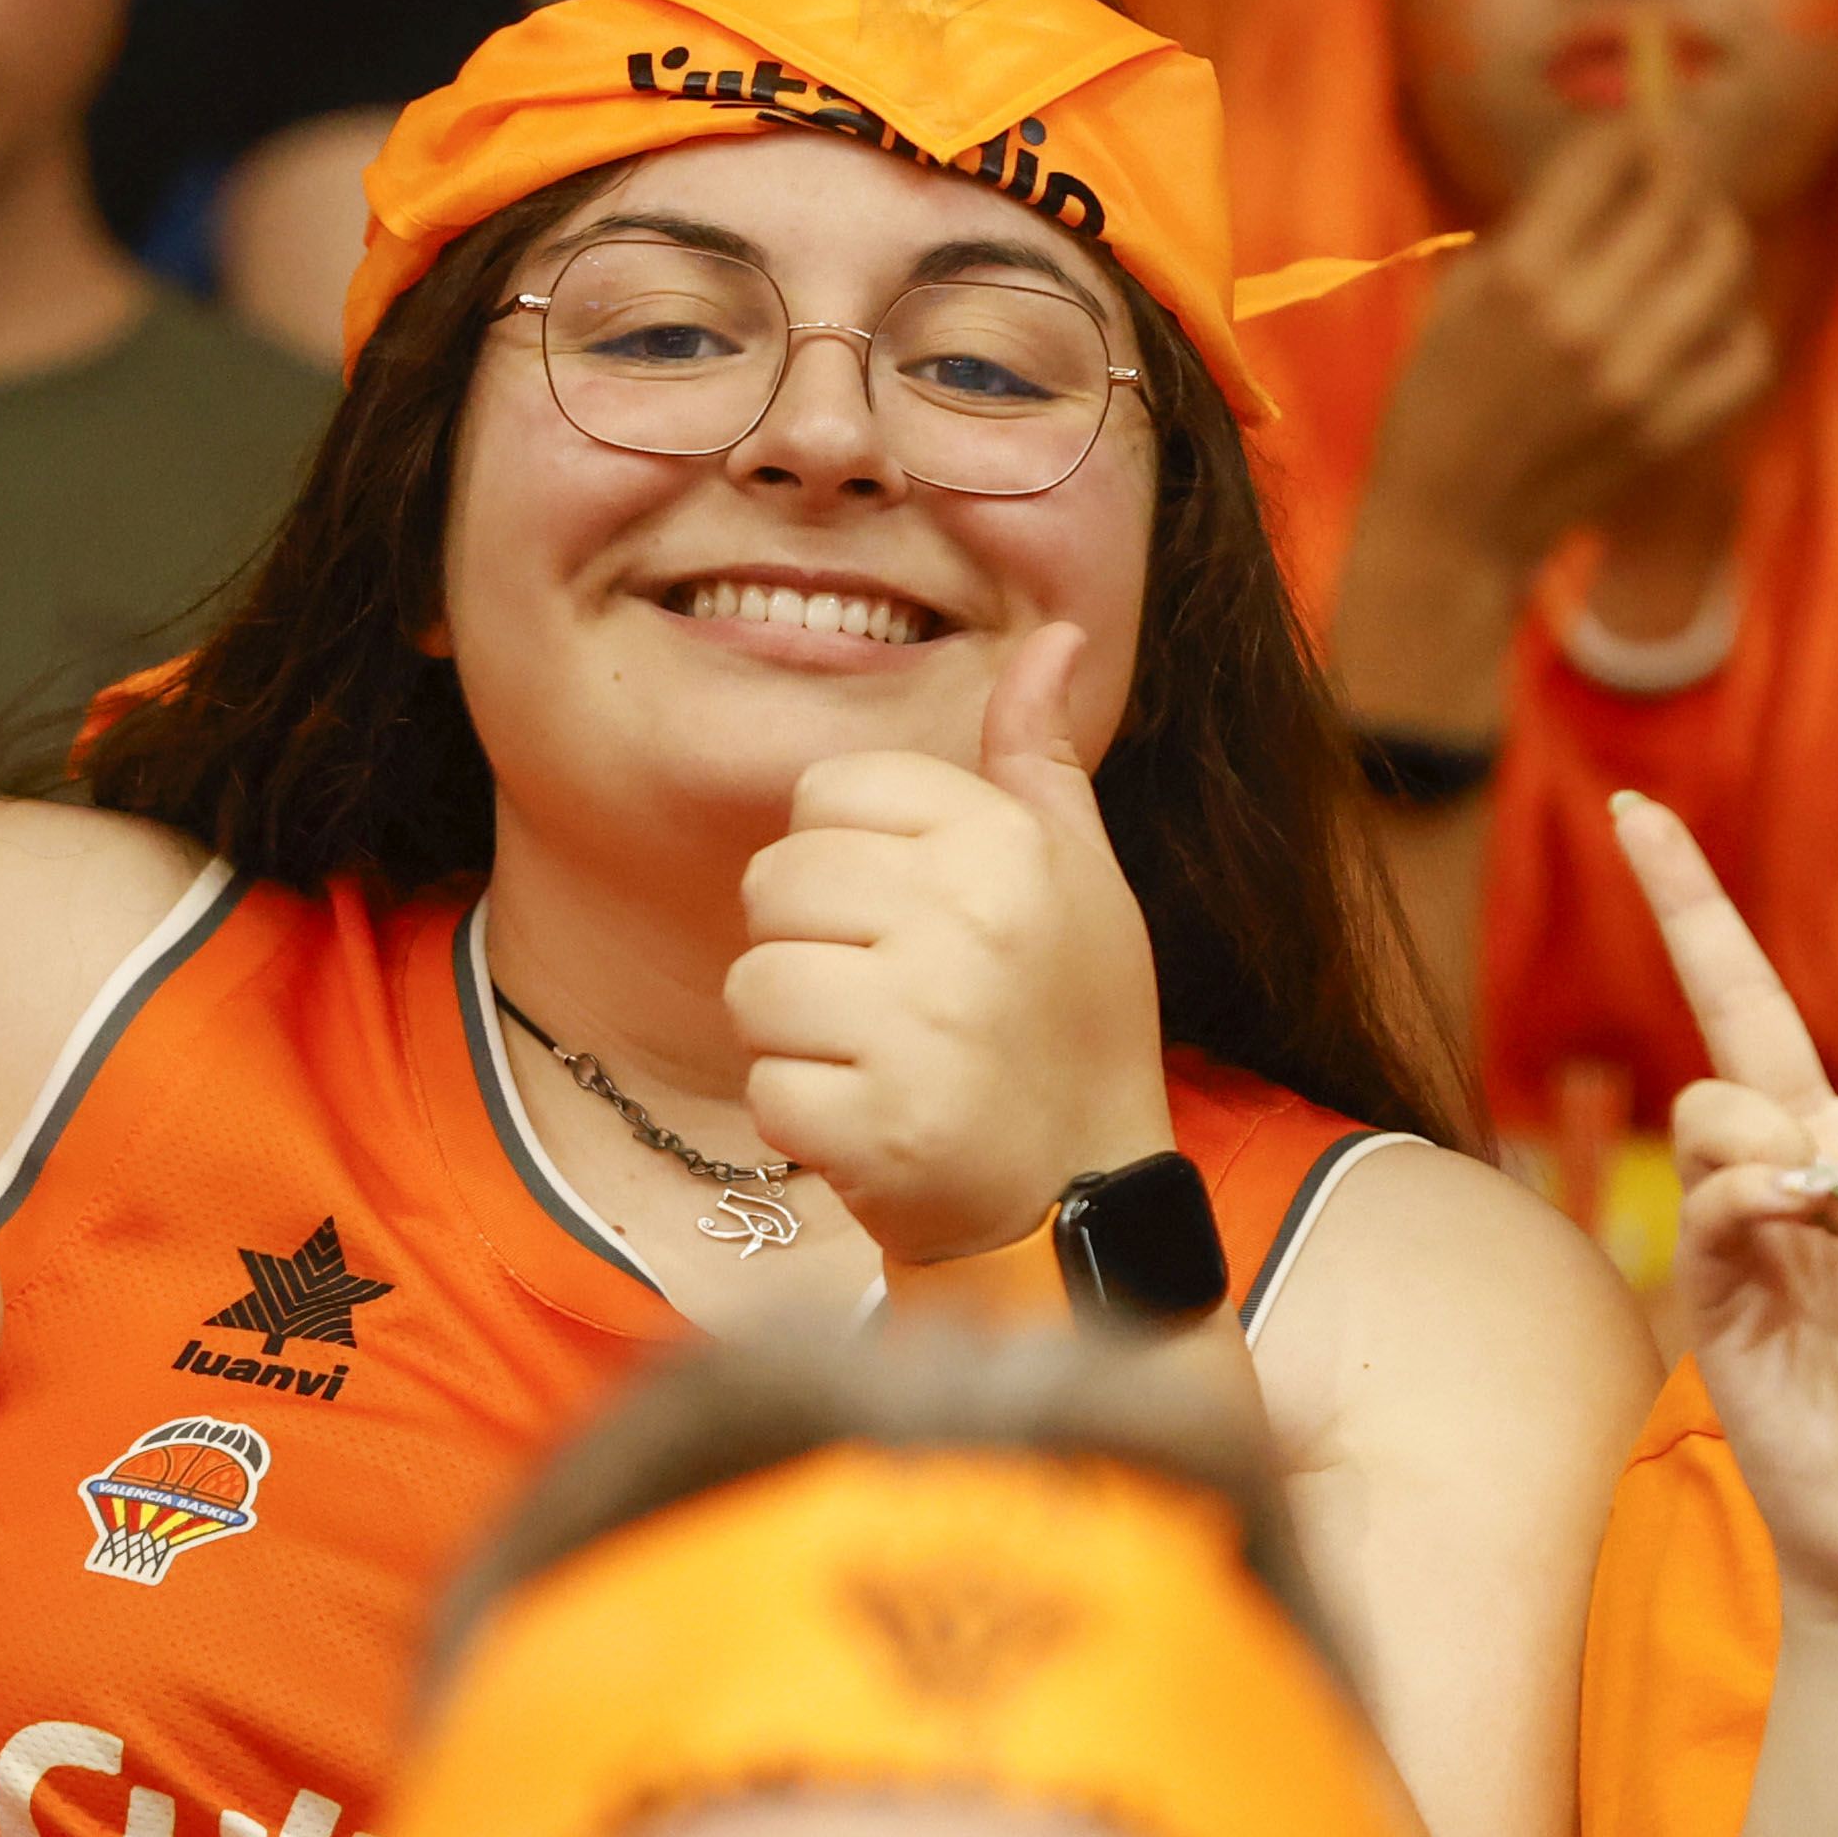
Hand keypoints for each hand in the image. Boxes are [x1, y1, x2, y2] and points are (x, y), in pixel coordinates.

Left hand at [733, 621, 1180, 1267]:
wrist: (1083, 1200)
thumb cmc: (1072, 1026)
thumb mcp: (1080, 878)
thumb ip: (1039, 759)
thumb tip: (1050, 637)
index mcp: (1005, 844)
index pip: (825, 795)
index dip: (842, 862)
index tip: (903, 919)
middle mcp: (965, 921)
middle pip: (774, 883)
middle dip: (808, 947)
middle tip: (886, 1002)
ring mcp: (919, 1026)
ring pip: (754, 984)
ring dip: (796, 1037)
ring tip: (876, 1060)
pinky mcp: (877, 1125)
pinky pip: (766, 1088)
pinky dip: (801, 1119)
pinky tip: (870, 1124)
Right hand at [1364, 100, 1778, 582]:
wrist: (1449, 526)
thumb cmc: (1442, 397)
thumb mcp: (1464, 293)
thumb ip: (1542, 226)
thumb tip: (1622, 160)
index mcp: (1520, 277)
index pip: (1608, 158)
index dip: (1633, 132)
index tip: (1641, 131)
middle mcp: (1584, 321)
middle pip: (1677, 199)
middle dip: (1681, 170)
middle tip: (1676, 172)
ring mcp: (1636, 380)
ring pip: (1725, 264)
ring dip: (1718, 236)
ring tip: (1699, 239)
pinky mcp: (1670, 430)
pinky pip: (1747, 353)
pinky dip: (1737, 328)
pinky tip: (1708, 323)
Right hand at [1620, 773, 1837, 1620]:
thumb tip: (1826, 1180)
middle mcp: (1826, 1164)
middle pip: (1747, 999)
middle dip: (1687, 900)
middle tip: (1633, 805)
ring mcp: (1759, 1222)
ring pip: (1719, 1094)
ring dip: (1768, 1133)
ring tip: (1823, 1219)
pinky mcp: (1712, 1289)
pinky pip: (1708, 1193)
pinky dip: (1752, 1195)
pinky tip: (1795, 1229)